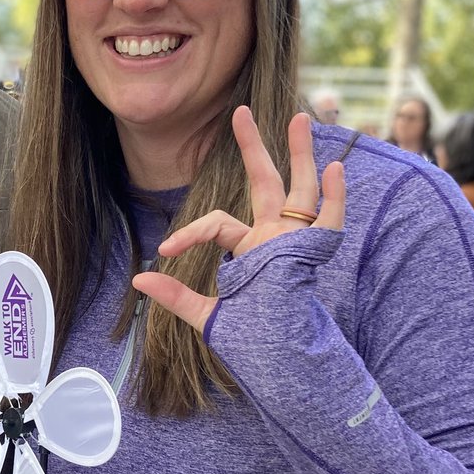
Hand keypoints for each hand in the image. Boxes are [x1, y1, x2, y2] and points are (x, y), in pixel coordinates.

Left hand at [133, 106, 344, 331]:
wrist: (281, 361)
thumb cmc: (250, 340)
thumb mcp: (206, 316)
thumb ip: (176, 297)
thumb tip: (138, 281)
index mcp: (248, 249)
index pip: (215, 224)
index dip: (188, 232)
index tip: (163, 251)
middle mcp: (273, 237)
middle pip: (265, 182)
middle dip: (254, 147)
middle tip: (239, 111)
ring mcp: (295, 242)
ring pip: (300, 188)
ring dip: (300, 154)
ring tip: (297, 117)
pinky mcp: (314, 254)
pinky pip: (328, 220)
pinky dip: (334, 197)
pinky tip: (335, 168)